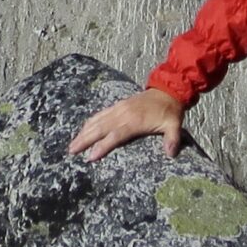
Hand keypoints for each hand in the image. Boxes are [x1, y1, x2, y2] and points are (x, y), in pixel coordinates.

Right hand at [67, 86, 186, 160]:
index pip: (116, 135)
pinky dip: (90, 122)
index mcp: (135, 121)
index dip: (103, 146)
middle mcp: (123, 114)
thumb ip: (172, 139)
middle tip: (71, 151)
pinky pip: (100, 114)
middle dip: (85, 139)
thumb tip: (171, 153)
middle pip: (100, 128)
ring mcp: (119, 108)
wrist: (168, 90)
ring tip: (72, 143)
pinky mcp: (118, 105)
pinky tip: (83, 129)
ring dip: (84, 131)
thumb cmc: (170, 111)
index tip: (91, 156)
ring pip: (97, 120)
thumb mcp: (175, 125)